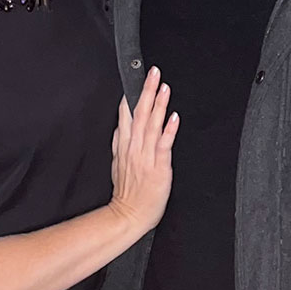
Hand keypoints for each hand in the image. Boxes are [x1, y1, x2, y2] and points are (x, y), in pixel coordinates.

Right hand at [108, 68, 179, 236]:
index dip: (131, 95)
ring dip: (158, 105)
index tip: (136, 77)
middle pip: (139, 114)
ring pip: (152, 125)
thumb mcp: (117, 165)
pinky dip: (168, 130)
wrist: (129, 216)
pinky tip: (173, 116)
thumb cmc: (127, 193)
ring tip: (164, 87)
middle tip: (153, 73)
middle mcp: (134, 148)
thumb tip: (120, 128)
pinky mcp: (158, 167)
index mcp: (124, 146)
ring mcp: (146, 157)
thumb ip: (119, 144)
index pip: (127, 115)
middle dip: (146, 91)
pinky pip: (164, 145)